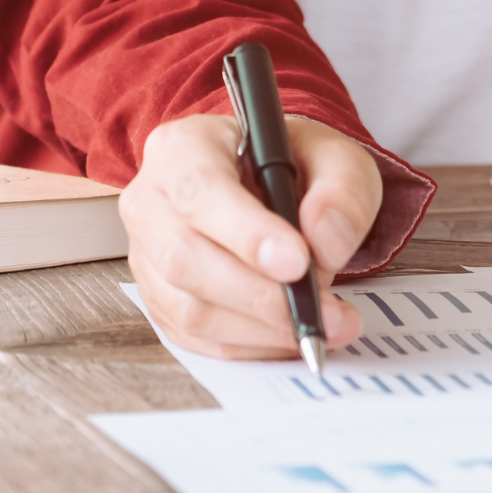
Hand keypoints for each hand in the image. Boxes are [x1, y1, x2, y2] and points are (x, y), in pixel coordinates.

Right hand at [119, 114, 380, 358]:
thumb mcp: (337, 158)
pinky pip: (199, 338)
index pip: (199, 191)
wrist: (278, 186)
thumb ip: (342, 192)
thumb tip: (325, 242)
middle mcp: (152, 201)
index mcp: (184, 148)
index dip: (245, 233)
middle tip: (324, 308)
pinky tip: (292, 332)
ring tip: (324, 321)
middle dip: (260, 295)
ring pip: (191, 307)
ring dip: (263, 327)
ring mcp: (149, 255)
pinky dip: (253, 344)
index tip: (297, 262)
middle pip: (185, 258)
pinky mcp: (161, 300)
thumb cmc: (298, 166)